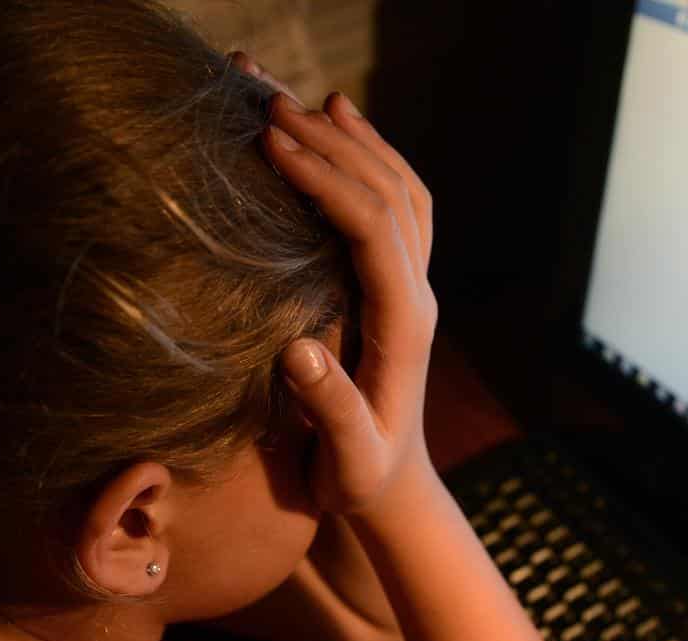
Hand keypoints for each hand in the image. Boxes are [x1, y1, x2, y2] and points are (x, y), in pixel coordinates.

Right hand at [234, 54, 436, 516]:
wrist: (391, 490)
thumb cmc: (359, 479)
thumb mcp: (347, 460)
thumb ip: (332, 410)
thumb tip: (299, 352)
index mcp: (404, 323)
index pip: (371, 229)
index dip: (325, 181)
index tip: (271, 145)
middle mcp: (416, 294)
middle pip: (389, 195)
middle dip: (334, 144)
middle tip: (272, 103)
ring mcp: (413, 287)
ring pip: (401, 193)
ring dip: (358, 144)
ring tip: (309, 101)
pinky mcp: (399, 289)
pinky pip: (401, 211)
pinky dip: (375, 165)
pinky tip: (346, 139)